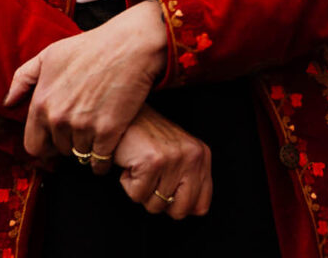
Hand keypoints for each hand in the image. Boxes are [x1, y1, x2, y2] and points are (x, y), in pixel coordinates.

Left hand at [4, 0, 168, 171]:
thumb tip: (8, 103)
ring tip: (98, 133)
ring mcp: (83, 126)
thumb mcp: (50, 54)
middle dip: (69, 144)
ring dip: (88, 149)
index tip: (57, 140)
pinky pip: (100, 162)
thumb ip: (23, 78)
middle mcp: (58, 118)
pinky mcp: (108, 131)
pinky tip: (110, 147)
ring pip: (80, 156)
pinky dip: (104, 161)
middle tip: (83, 130)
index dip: (46, 145)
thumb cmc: (91, 46)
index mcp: (41, 103)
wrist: (131, 45)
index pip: (33, 146)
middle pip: (59, 151)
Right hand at [114, 105, 212, 219]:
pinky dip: (128, 184)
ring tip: (141, 167)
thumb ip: (191, 182)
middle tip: (152, 180)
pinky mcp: (153, 162)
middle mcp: (193, 156)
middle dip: (160, 203)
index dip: (179, 206)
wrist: (125, 115)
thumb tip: (196, 212)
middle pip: (180, 211)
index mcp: (202, 155)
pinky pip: (137, 195)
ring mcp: (174, 159)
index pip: (201, 205)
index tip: (166, 191)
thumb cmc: (148, 139)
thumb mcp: (178, 156)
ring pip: (155, 206)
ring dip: (141, 190)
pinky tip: (131, 163)